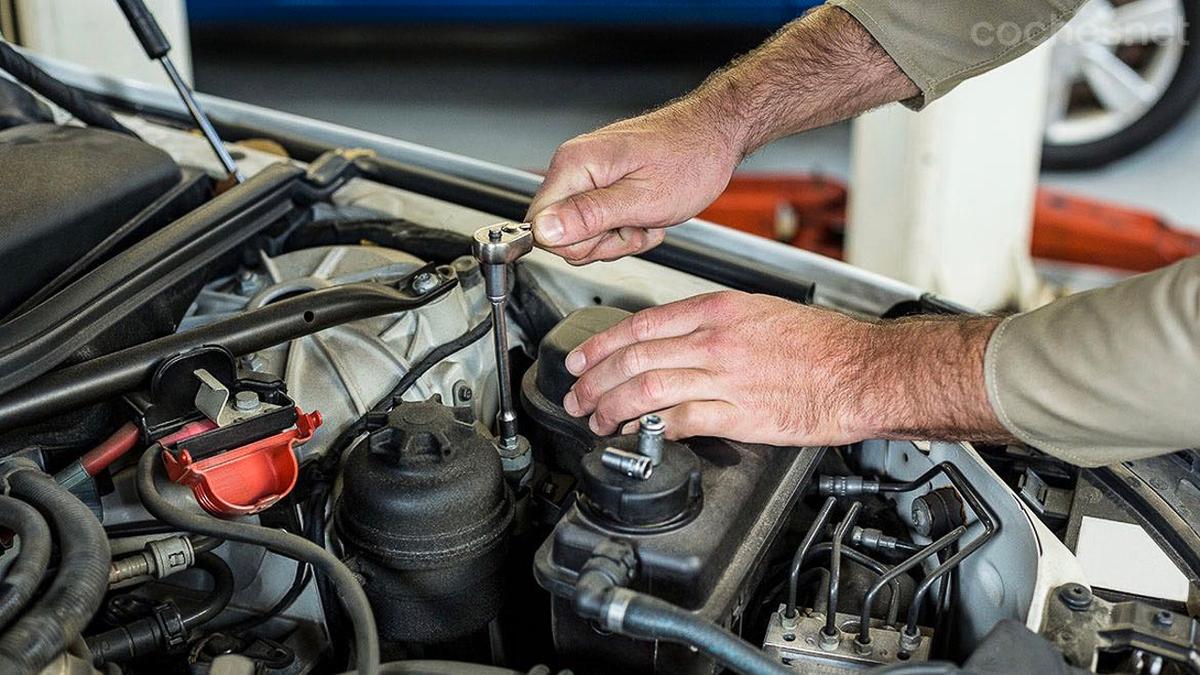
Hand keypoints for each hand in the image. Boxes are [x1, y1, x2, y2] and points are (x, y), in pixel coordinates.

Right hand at [526, 101, 742, 264]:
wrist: (714, 137)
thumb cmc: (691, 158)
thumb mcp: (642, 199)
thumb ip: (589, 216)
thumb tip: (544, 231)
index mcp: (575, 165)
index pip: (540, 225)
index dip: (577, 243)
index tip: (611, 233)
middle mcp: (574, 167)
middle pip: (561, 234)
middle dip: (603, 242)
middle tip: (636, 224)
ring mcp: (587, 175)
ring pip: (583, 234)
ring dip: (619, 237)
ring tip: (646, 217)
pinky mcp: (600, 184)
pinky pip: (599, 224)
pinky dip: (626, 229)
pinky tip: (646, 214)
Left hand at [560, 291, 878, 445]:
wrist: (864, 370)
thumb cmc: (823, 343)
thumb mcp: (761, 312)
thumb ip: (713, 324)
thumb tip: (674, 340)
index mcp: (718, 310)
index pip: (641, 326)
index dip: (600, 346)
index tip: (580, 361)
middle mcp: (715, 341)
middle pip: (634, 359)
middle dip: (594, 382)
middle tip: (576, 397)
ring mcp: (725, 378)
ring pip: (648, 390)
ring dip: (613, 408)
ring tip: (598, 420)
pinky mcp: (740, 415)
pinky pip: (681, 421)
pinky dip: (652, 428)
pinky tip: (640, 432)